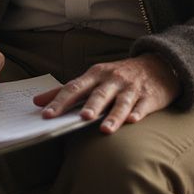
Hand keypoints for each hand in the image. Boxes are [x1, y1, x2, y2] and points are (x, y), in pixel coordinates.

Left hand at [34, 53, 180, 133]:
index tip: (46, 115)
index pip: (74, 88)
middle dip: (90, 106)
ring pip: (121, 102)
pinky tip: (133, 121)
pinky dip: (137, 113)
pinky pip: (143, 106)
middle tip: (82, 118)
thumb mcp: (93, 78)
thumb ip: (66, 91)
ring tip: (104, 129)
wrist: (157, 64)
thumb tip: (36, 101)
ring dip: (112, 116)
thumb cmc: (118, 76)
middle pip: (98, 94)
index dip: (59, 101)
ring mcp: (131, 88)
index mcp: (95, 75)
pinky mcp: (149, 97)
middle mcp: (112, 80)